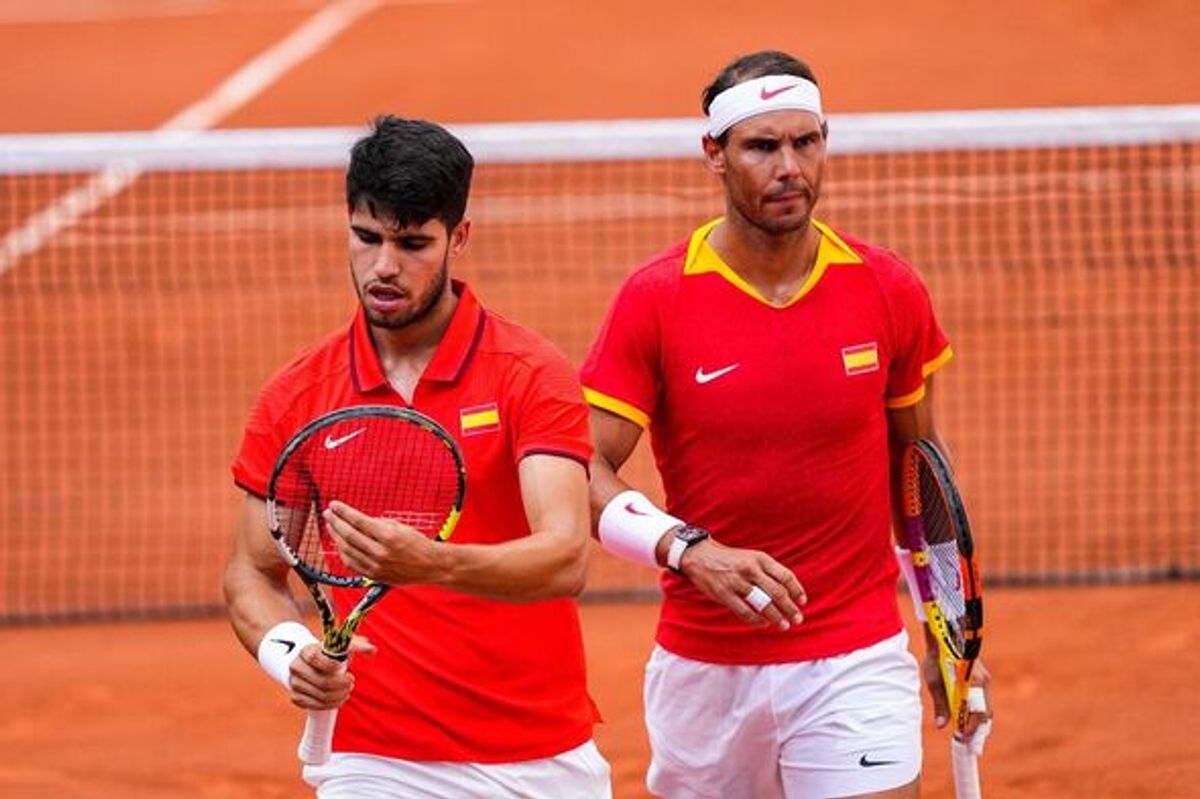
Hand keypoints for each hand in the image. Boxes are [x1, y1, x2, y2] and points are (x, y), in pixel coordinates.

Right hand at [287, 635, 375, 710]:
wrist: (309, 665)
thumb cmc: (329, 654)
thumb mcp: (340, 646)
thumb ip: (356, 645)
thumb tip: (372, 650)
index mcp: (306, 651)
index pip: (316, 659)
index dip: (332, 665)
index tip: (345, 669)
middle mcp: (296, 667)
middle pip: (322, 681)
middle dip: (341, 685)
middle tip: (351, 682)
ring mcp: (295, 683)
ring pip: (321, 696)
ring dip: (339, 696)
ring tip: (347, 690)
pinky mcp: (296, 697)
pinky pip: (315, 705)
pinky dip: (330, 704)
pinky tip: (339, 699)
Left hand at [323, 500, 444, 584]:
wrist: (430, 566)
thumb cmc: (418, 544)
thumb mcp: (400, 527)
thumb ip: (377, 524)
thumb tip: (357, 520)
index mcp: (389, 537)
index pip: (359, 521)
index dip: (344, 512)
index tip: (334, 505)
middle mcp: (381, 552)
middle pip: (349, 535)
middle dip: (335, 522)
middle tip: (328, 513)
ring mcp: (376, 566)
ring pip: (347, 550)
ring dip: (336, 536)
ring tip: (331, 526)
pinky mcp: (374, 576)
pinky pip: (351, 563)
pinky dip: (343, 552)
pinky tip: (339, 544)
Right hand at [677, 539, 806, 630]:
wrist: (700, 555)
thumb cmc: (730, 559)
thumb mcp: (751, 557)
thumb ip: (768, 571)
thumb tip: (788, 591)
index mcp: (760, 558)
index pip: (785, 576)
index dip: (797, 590)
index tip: (802, 602)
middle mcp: (750, 569)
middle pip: (777, 592)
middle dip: (790, 608)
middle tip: (798, 619)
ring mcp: (736, 581)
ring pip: (763, 603)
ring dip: (776, 617)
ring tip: (784, 625)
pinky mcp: (724, 593)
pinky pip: (745, 611)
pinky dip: (757, 620)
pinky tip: (763, 623)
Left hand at [922, 647, 992, 736]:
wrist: (943, 633)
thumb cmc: (936, 656)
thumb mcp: (934, 680)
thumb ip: (940, 703)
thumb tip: (942, 726)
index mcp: (973, 682)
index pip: (979, 713)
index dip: (971, 729)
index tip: (961, 739)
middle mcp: (983, 682)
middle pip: (985, 713)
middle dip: (977, 731)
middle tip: (967, 744)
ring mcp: (984, 680)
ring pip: (985, 708)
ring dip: (977, 724)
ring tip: (967, 737)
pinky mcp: (981, 679)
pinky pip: (982, 701)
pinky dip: (976, 714)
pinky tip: (967, 723)